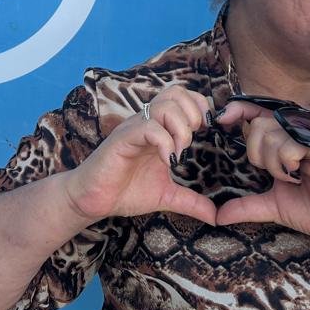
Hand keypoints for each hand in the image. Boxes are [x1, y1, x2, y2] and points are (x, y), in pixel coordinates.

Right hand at [63, 85, 218, 225]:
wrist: (93, 200)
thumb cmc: (125, 191)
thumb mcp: (166, 196)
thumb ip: (191, 201)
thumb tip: (216, 217)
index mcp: (158, 128)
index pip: (183, 96)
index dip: (200, 108)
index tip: (206, 133)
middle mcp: (146, 122)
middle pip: (176, 93)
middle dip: (194, 114)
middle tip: (192, 143)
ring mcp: (134, 128)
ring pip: (165, 106)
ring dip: (181, 128)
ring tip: (180, 153)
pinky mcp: (122, 139)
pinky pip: (148, 127)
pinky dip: (165, 142)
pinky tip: (167, 162)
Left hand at [211, 100, 309, 247]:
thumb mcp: (274, 206)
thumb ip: (246, 206)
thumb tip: (218, 216)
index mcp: (287, 140)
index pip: (259, 113)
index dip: (239, 109)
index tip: (222, 120)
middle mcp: (300, 132)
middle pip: (258, 124)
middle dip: (256, 154)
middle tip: (276, 173)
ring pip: (270, 134)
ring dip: (273, 163)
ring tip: (291, 176)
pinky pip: (288, 145)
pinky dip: (286, 163)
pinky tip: (300, 174)